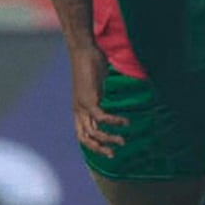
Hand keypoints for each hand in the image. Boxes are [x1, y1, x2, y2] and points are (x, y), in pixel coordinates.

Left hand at [69, 42, 126, 156]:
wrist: (83, 50)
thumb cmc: (91, 64)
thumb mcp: (97, 85)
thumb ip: (103, 95)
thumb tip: (113, 97)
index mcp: (79, 109)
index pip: (82, 135)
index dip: (92, 146)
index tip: (107, 151)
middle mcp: (78, 110)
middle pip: (84, 139)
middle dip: (98, 149)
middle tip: (113, 154)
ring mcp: (82, 106)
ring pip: (93, 132)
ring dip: (108, 139)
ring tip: (123, 141)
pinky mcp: (89, 99)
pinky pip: (102, 118)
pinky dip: (114, 122)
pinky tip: (125, 122)